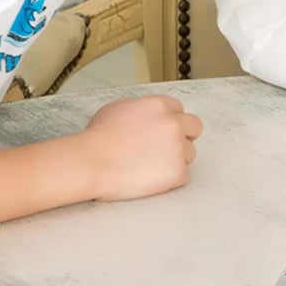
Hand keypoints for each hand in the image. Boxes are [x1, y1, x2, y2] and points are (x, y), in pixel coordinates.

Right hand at [81, 96, 202, 201]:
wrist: (91, 163)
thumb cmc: (97, 139)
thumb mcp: (118, 109)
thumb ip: (142, 109)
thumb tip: (150, 116)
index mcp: (160, 105)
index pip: (179, 110)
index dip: (170, 122)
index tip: (162, 132)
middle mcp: (173, 123)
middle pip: (194, 128)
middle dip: (183, 137)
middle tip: (165, 149)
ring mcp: (178, 147)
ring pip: (189, 154)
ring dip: (174, 160)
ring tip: (149, 166)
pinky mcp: (177, 172)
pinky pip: (183, 175)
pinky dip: (170, 179)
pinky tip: (149, 179)